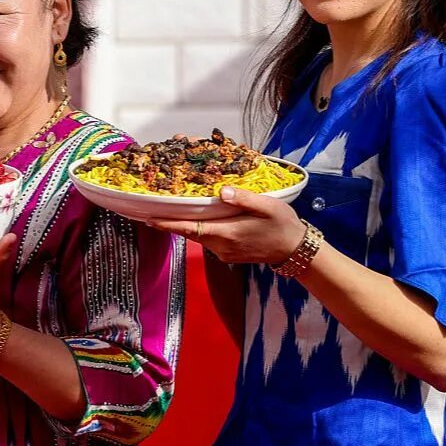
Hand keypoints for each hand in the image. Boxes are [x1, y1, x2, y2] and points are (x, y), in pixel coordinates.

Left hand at [143, 186, 303, 265]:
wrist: (295, 250)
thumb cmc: (283, 225)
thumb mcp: (268, 206)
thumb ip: (243, 198)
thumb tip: (221, 191)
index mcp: (228, 233)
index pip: (190, 229)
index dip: (169, 225)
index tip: (150, 219)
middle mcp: (221, 247)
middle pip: (190, 233)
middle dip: (171, 222)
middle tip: (153, 209)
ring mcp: (224, 253)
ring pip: (198, 237)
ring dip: (185, 225)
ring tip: (172, 210)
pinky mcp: (228, 254)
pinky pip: (208, 240)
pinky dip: (199, 229)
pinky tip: (197, 218)